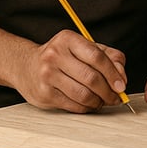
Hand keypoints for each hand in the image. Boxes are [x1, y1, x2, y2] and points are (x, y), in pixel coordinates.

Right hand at [14, 29, 128, 112]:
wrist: (25, 66)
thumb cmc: (61, 57)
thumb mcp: (83, 47)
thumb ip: (107, 56)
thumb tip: (122, 75)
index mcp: (67, 39)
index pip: (97, 57)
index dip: (113, 73)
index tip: (122, 85)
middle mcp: (55, 55)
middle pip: (91, 78)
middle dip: (109, 91)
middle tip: (116, 97)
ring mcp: (47, 75)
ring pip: (83, 94)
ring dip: (99, 101)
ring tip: (103, 101)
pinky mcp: (44, 94)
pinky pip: (73, 105)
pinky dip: (87, 107)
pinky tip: (89, 104)